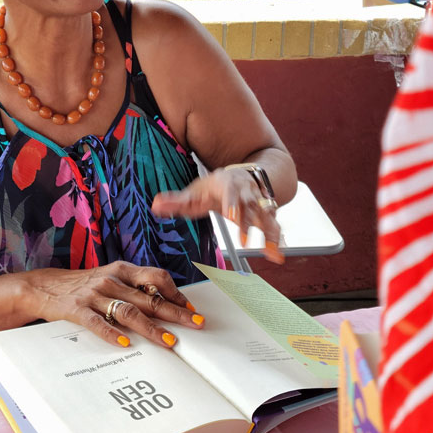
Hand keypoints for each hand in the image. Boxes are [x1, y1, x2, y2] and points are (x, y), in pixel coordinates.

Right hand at [25, 261, 204, 348]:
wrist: (45, 287)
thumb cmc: (85, 285)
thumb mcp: (111, 278)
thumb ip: (135, 287)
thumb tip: (166, 302)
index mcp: (122, 270)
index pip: (157, 277)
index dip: (177, 293)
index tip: (191, 308)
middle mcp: (111, 280)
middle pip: (148, 297)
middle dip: (175, 312)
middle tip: (195, 324)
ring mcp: (94, 294)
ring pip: (128, 311)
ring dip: (151, 328)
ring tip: (168, 340)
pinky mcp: (77, 309)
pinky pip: (97, 322)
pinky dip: (111, 334)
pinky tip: (124, 344)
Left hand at [151, 168, 284, 263]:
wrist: (242, 176)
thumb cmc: (215, 187)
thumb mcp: (195, 191)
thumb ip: (177, 201)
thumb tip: (156, 205)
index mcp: (228, 185)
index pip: (231, 193)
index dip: (233, 203)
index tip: (232, 214)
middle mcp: (247, 193)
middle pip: (250, 207)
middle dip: (249, 224)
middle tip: (245, 241)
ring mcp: (258, 203)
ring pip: (266, 217)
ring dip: (269, 234)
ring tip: (272, 252)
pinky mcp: (267, 213)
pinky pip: (273, 226)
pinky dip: (276, 240)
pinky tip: (277, 256)